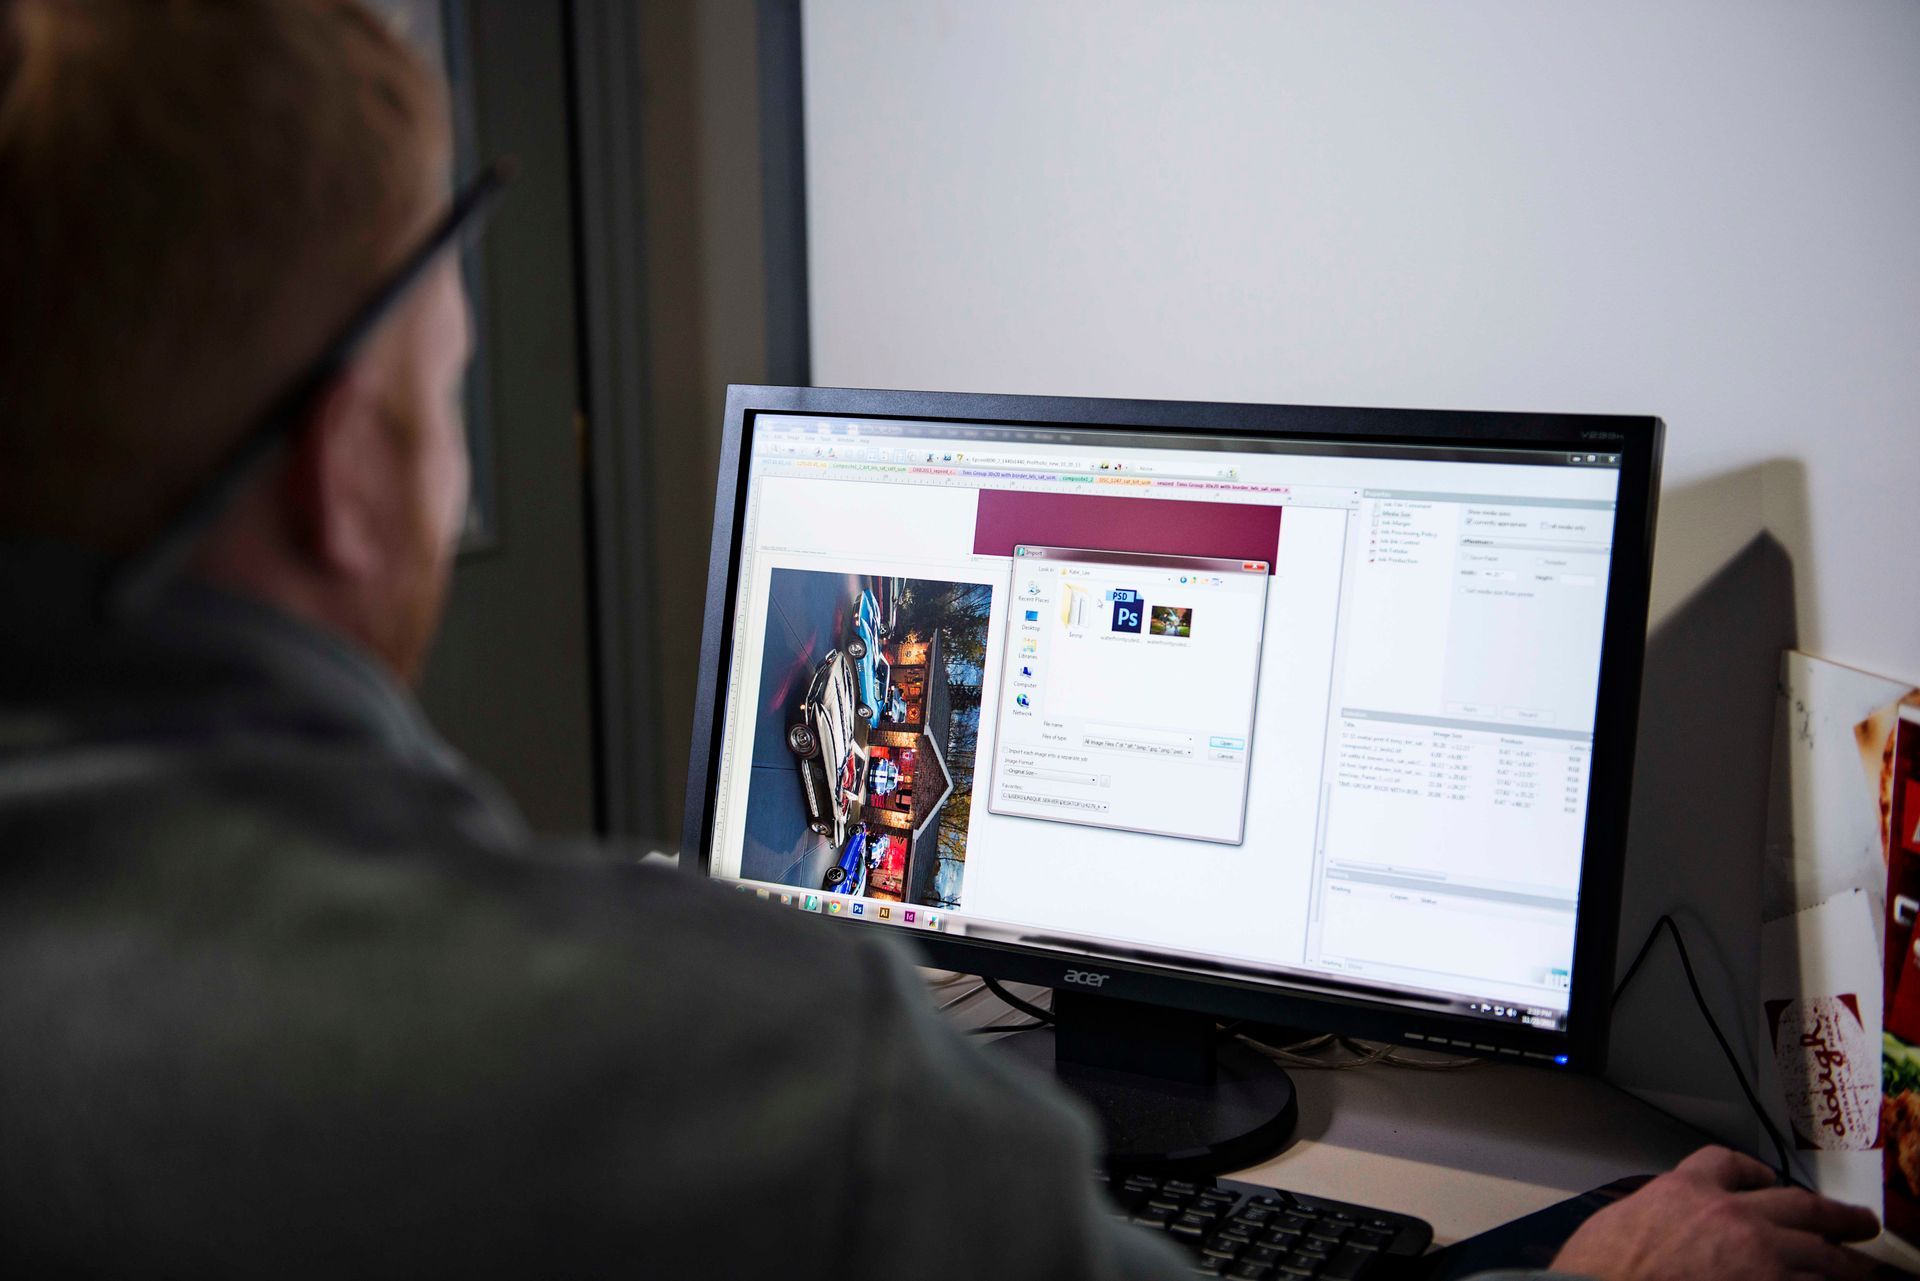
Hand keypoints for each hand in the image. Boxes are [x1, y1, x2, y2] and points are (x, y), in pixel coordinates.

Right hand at [1551, 1145, 1880, 1280]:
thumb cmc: (1598, 1273)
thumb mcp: (1619, 1225)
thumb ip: (1654, 1218)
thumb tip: (1662, 1229)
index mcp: (1685, 1192)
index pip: (1729, 1163)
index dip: (1755, 1171)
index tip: (1766, 1178)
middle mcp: (1731, 1217)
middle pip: (1800, 1204)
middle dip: (1835, 1214)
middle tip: (1858, 1221)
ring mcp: (1760, 1260)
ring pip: (1823, 1253)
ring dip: (1846, 1263)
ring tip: (1863, 1270)